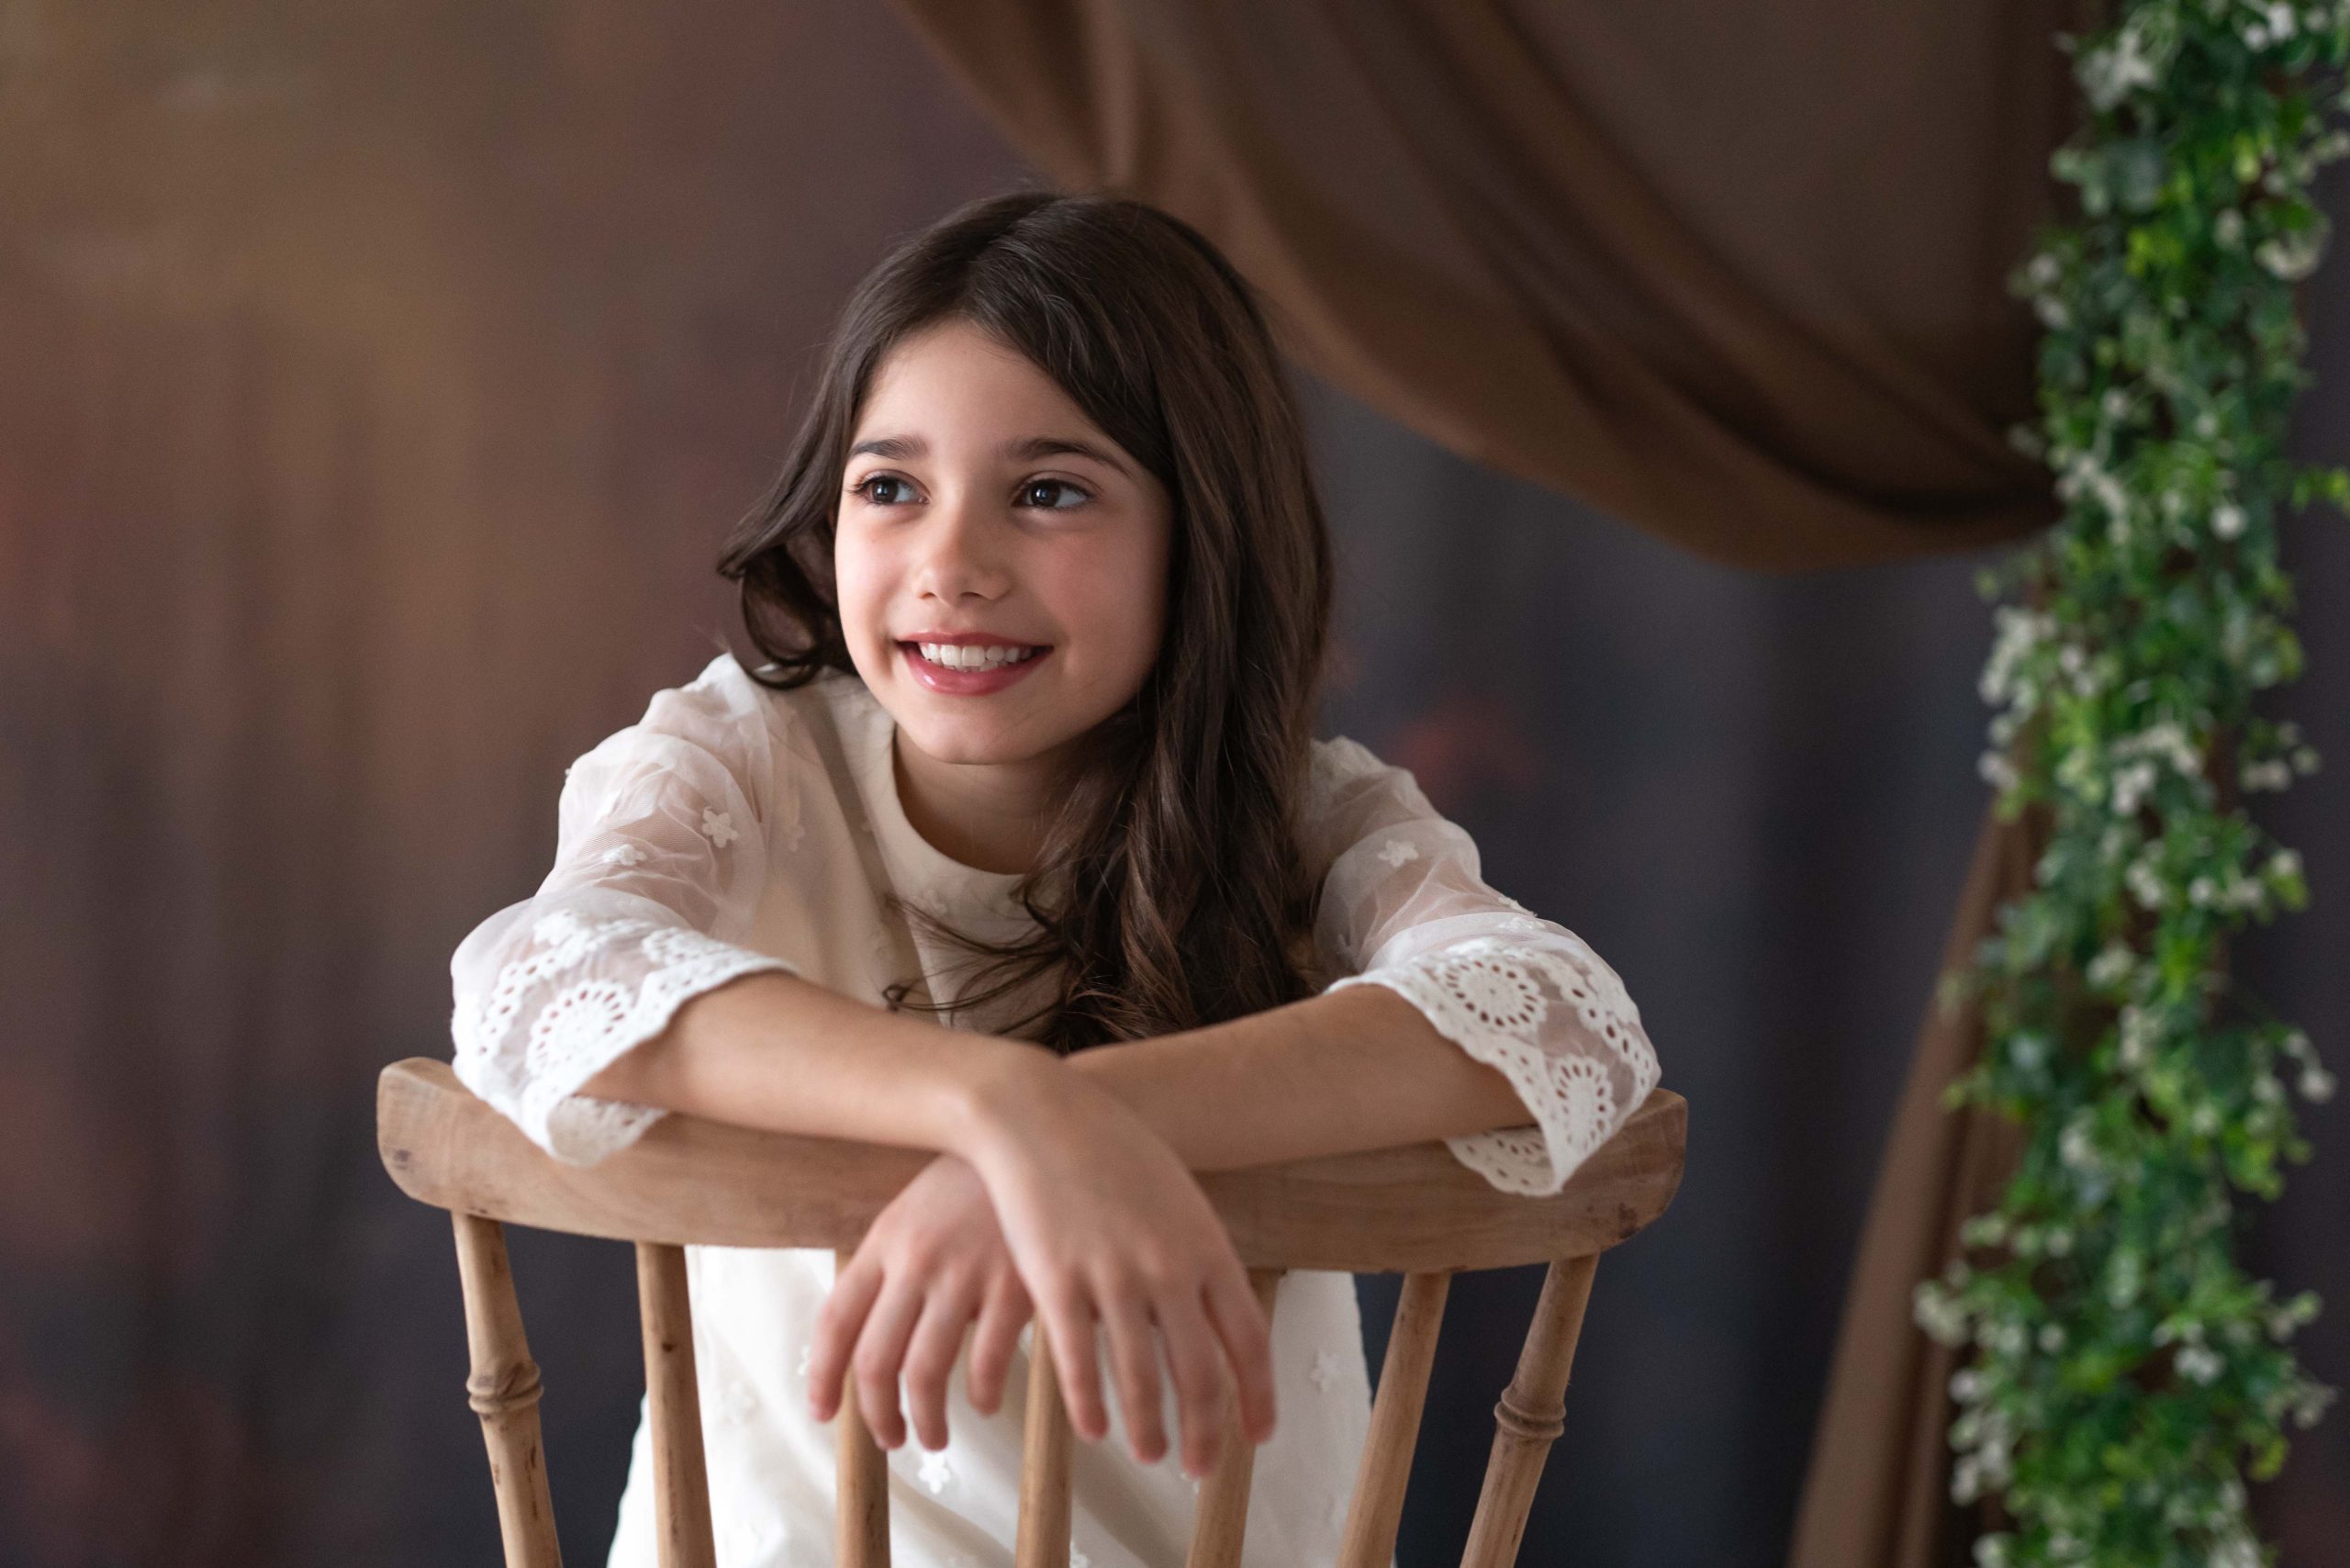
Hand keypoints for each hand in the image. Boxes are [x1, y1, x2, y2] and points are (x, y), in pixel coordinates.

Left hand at [808, 1152, 1031, 1451]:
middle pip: (875, 1361)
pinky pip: (987, 1362)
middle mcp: (917, 1260)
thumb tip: (865, 1334)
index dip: (823, 1377)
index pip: (835, 1323)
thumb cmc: (974, 1182)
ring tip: (935, 1436)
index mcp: (885, 1241)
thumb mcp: (915, 1211)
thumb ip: (888, 1266)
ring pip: (924, 1373)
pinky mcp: (1015, 1284)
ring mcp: (965, 1273)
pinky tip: (984, 1400)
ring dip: (926, 1420)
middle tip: (891, 1438)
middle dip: (877, 1415)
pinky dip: (981, 1394)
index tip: (823, 1411)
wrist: (1038, 1131)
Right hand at [962, 1057, 1276, 1476]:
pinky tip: (1092, 1429)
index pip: (1249, 1340)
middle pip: (1200, 1373)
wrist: (1041, 1112)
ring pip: (1140, 1378)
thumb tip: (1210, 1306)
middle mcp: (1170, 1268)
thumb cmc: (1109, 1148)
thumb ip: (1195, 1253)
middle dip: (1205, 1431)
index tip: (1257, 1434)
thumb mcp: (1174, 1195)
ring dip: (1147, 1428)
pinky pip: (1078, 1361)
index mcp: (1207, 1247)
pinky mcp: (1057, 1282)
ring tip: (1151, 1454)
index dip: (1256, 1396)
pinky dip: (1089, 1403)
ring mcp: (1113, 1276)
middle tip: (1199, 1468)